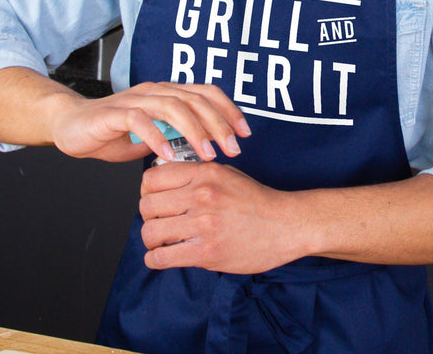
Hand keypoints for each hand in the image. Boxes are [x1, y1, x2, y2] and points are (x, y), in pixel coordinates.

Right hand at [49, 80, 250, 162]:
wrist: (72, 126)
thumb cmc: (114, 133)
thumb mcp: (153, 138)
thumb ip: (176, 140)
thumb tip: (206, 154)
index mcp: (168, 94)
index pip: (206, 93)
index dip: (229, 110)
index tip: (245, 133)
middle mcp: (156, 91)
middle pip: (195, 99)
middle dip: (219, 124)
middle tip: (233, 149)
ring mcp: (136, 100)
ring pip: (173, 106)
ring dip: (194, 131)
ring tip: (208, 154)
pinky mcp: (115, 113)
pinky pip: (140, 120)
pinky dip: (156, 137)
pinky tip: (167, 155)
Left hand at [140, 161, 300, 272]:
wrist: (285, 225)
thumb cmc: (256, 200)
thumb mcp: (226, 173)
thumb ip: (195, 175)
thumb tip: (163, 181)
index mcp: (205, 173)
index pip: (152, 178)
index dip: (147, 191)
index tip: (155, 199)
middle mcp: (201, 195)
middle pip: (147, 206)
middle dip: (148, 216)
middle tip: (158, 222)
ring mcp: (203, 224)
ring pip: (150, 232)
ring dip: (151, 239)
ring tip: (162, 241)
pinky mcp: (206, 252)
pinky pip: (162, 257)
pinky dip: (155, 259)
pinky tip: (163, 256)